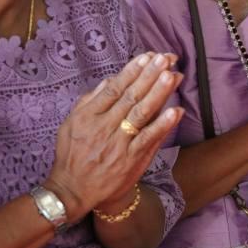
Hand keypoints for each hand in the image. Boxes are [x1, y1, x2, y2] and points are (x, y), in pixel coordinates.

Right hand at [47, 52, 184, 220]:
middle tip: (165, 58)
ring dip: (158, 93)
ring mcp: (119, 143)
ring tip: (172, 76)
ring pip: (141, 114)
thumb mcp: (71, 124)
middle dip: (149, 75)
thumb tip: (110, 80)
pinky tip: (176, 111)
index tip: (147, 57)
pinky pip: (149, 139)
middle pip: (130, 97)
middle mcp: (103, 127)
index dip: (132, 71)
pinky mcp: (131, 159)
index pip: (114, 88)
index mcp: (88, 116)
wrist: (74, 191)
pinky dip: (163, 125)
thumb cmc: (73, 155)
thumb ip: (89, 101)